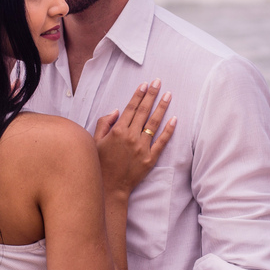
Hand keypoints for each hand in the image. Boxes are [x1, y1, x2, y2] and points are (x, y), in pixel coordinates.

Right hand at [94, 79, 175, 195]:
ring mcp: (142, 148)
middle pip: (144, 111)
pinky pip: (162, 142)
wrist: (110, 187)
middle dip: (152, 95)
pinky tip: (174, 119)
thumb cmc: (100, 163)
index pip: (131, 108)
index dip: (138, 95)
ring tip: (168, 95)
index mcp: (117, 131)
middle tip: (158, 82)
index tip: (145, 85)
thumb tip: (117, 110)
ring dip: (162, 107)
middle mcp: (131, 137)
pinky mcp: (150, 159)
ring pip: (154, 123)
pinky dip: (169, 130)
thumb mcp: (95, 141)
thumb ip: (104, 123)